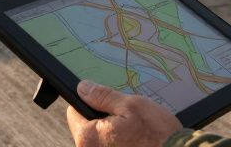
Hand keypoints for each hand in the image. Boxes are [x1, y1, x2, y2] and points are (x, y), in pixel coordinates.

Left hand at [66, 80, 181, 146]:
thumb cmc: (156, 136)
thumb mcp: (131, 105)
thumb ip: (103, 96)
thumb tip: (83, 88)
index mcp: (88, 137)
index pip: (74, 112)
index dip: (90, 103)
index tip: (106, 103)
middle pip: (87, 128)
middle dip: (103, 120)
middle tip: (126, 119)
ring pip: (100, 141)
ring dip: (113, 134)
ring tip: (135, 133)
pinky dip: (120, 145)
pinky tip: (136, 144)